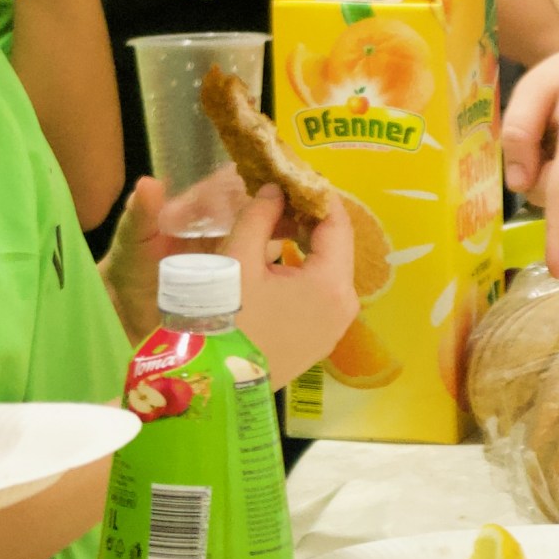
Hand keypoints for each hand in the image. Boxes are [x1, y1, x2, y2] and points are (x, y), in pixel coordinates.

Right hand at [101, 175, 357, 382]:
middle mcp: (345, 305)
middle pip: (335, 244)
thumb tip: (275, 189)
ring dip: (304, 241)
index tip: (292, 172)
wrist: (214, 387)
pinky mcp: (319, 340)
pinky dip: (302, 267)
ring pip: (327, 267)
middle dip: (308, 215)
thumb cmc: (225, 320)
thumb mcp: (237, 260)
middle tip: (278, 191)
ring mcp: (334, 326)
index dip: (315, 192)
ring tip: (272, 218)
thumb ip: (260, 216)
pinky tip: (275, 255)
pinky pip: (319, 291)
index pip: (336, 221)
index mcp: (332, 283)